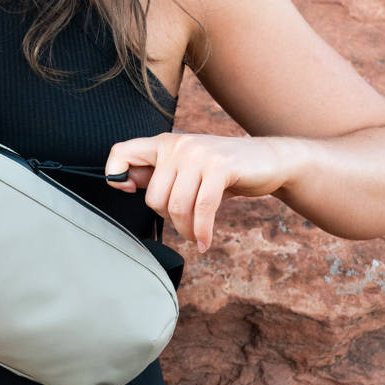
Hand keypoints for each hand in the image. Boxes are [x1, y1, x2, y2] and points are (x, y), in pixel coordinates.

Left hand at [104, 131, 291, 252]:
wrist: (269, 161)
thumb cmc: (222, 171)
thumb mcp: (186, 169)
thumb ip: (156, 174)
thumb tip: (120, 181)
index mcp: (164, 143)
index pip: (121, 152)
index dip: (115, 174)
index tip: (129, 191)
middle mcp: (178, 144)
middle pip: (153, 197)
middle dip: (168, 220)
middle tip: (185, 224)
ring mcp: (199, 153)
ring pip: (177, 206)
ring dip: (186, 230)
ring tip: (196, 236)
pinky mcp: (221, 166)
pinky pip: (202, 207)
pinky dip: (201, 231)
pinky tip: (204, 241)